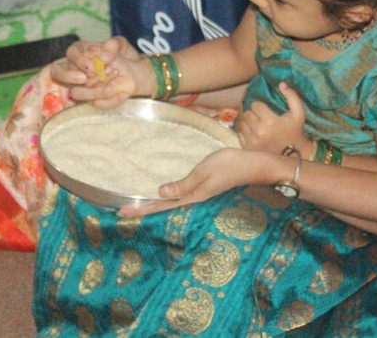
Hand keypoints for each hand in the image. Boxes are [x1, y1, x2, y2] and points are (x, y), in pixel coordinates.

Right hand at [50, 36, 148, 107]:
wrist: (135, 71)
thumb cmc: (123, 55)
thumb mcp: (121, 45)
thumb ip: (113, 44)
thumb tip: (103, 54)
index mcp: (80, 52)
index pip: (70, 54)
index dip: (78, 60)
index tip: (92, 65)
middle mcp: (76, 69)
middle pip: (58, 73)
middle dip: (69, 76)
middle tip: (88, 76)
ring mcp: (82, 86)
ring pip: (76, 92)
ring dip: (94, 89)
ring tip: (114, 77)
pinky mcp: (93, 99)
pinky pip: (96, 104)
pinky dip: (110, 99)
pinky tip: (123, 93)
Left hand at [118, 148, 272, 216]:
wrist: (254, 165)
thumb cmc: (230, 165)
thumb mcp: (204, 172)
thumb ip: (183, 184)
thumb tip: (160, 192)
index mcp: (192, 196)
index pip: (161, 205)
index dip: (141, 208)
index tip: (122, 212)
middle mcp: (193, 198)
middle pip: (163, 206)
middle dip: (143, 208)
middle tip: (121, 211)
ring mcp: (199, 194)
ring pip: (170, 202)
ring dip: (153, 204)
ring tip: (138, 205)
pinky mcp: (203, 188)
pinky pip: (179, 195)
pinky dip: (167, 197)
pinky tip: (163, 195)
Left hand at [235, 82, 309, 153]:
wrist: (293, 156)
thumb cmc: (295, 132)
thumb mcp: (299, 114)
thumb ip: (292, 96)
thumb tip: (281, 83)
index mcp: (270, 122)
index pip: (255, 105)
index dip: (260, 106)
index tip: (266, 110)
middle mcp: (259, 132)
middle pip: (247, 113)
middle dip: (253, 113)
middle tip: (261, 117)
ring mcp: (252, 141)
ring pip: (242, 122)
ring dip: (248, 121)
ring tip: (257, 124)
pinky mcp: (248, 148)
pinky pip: (239, 133)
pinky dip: (244, 131)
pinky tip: (253, 132)